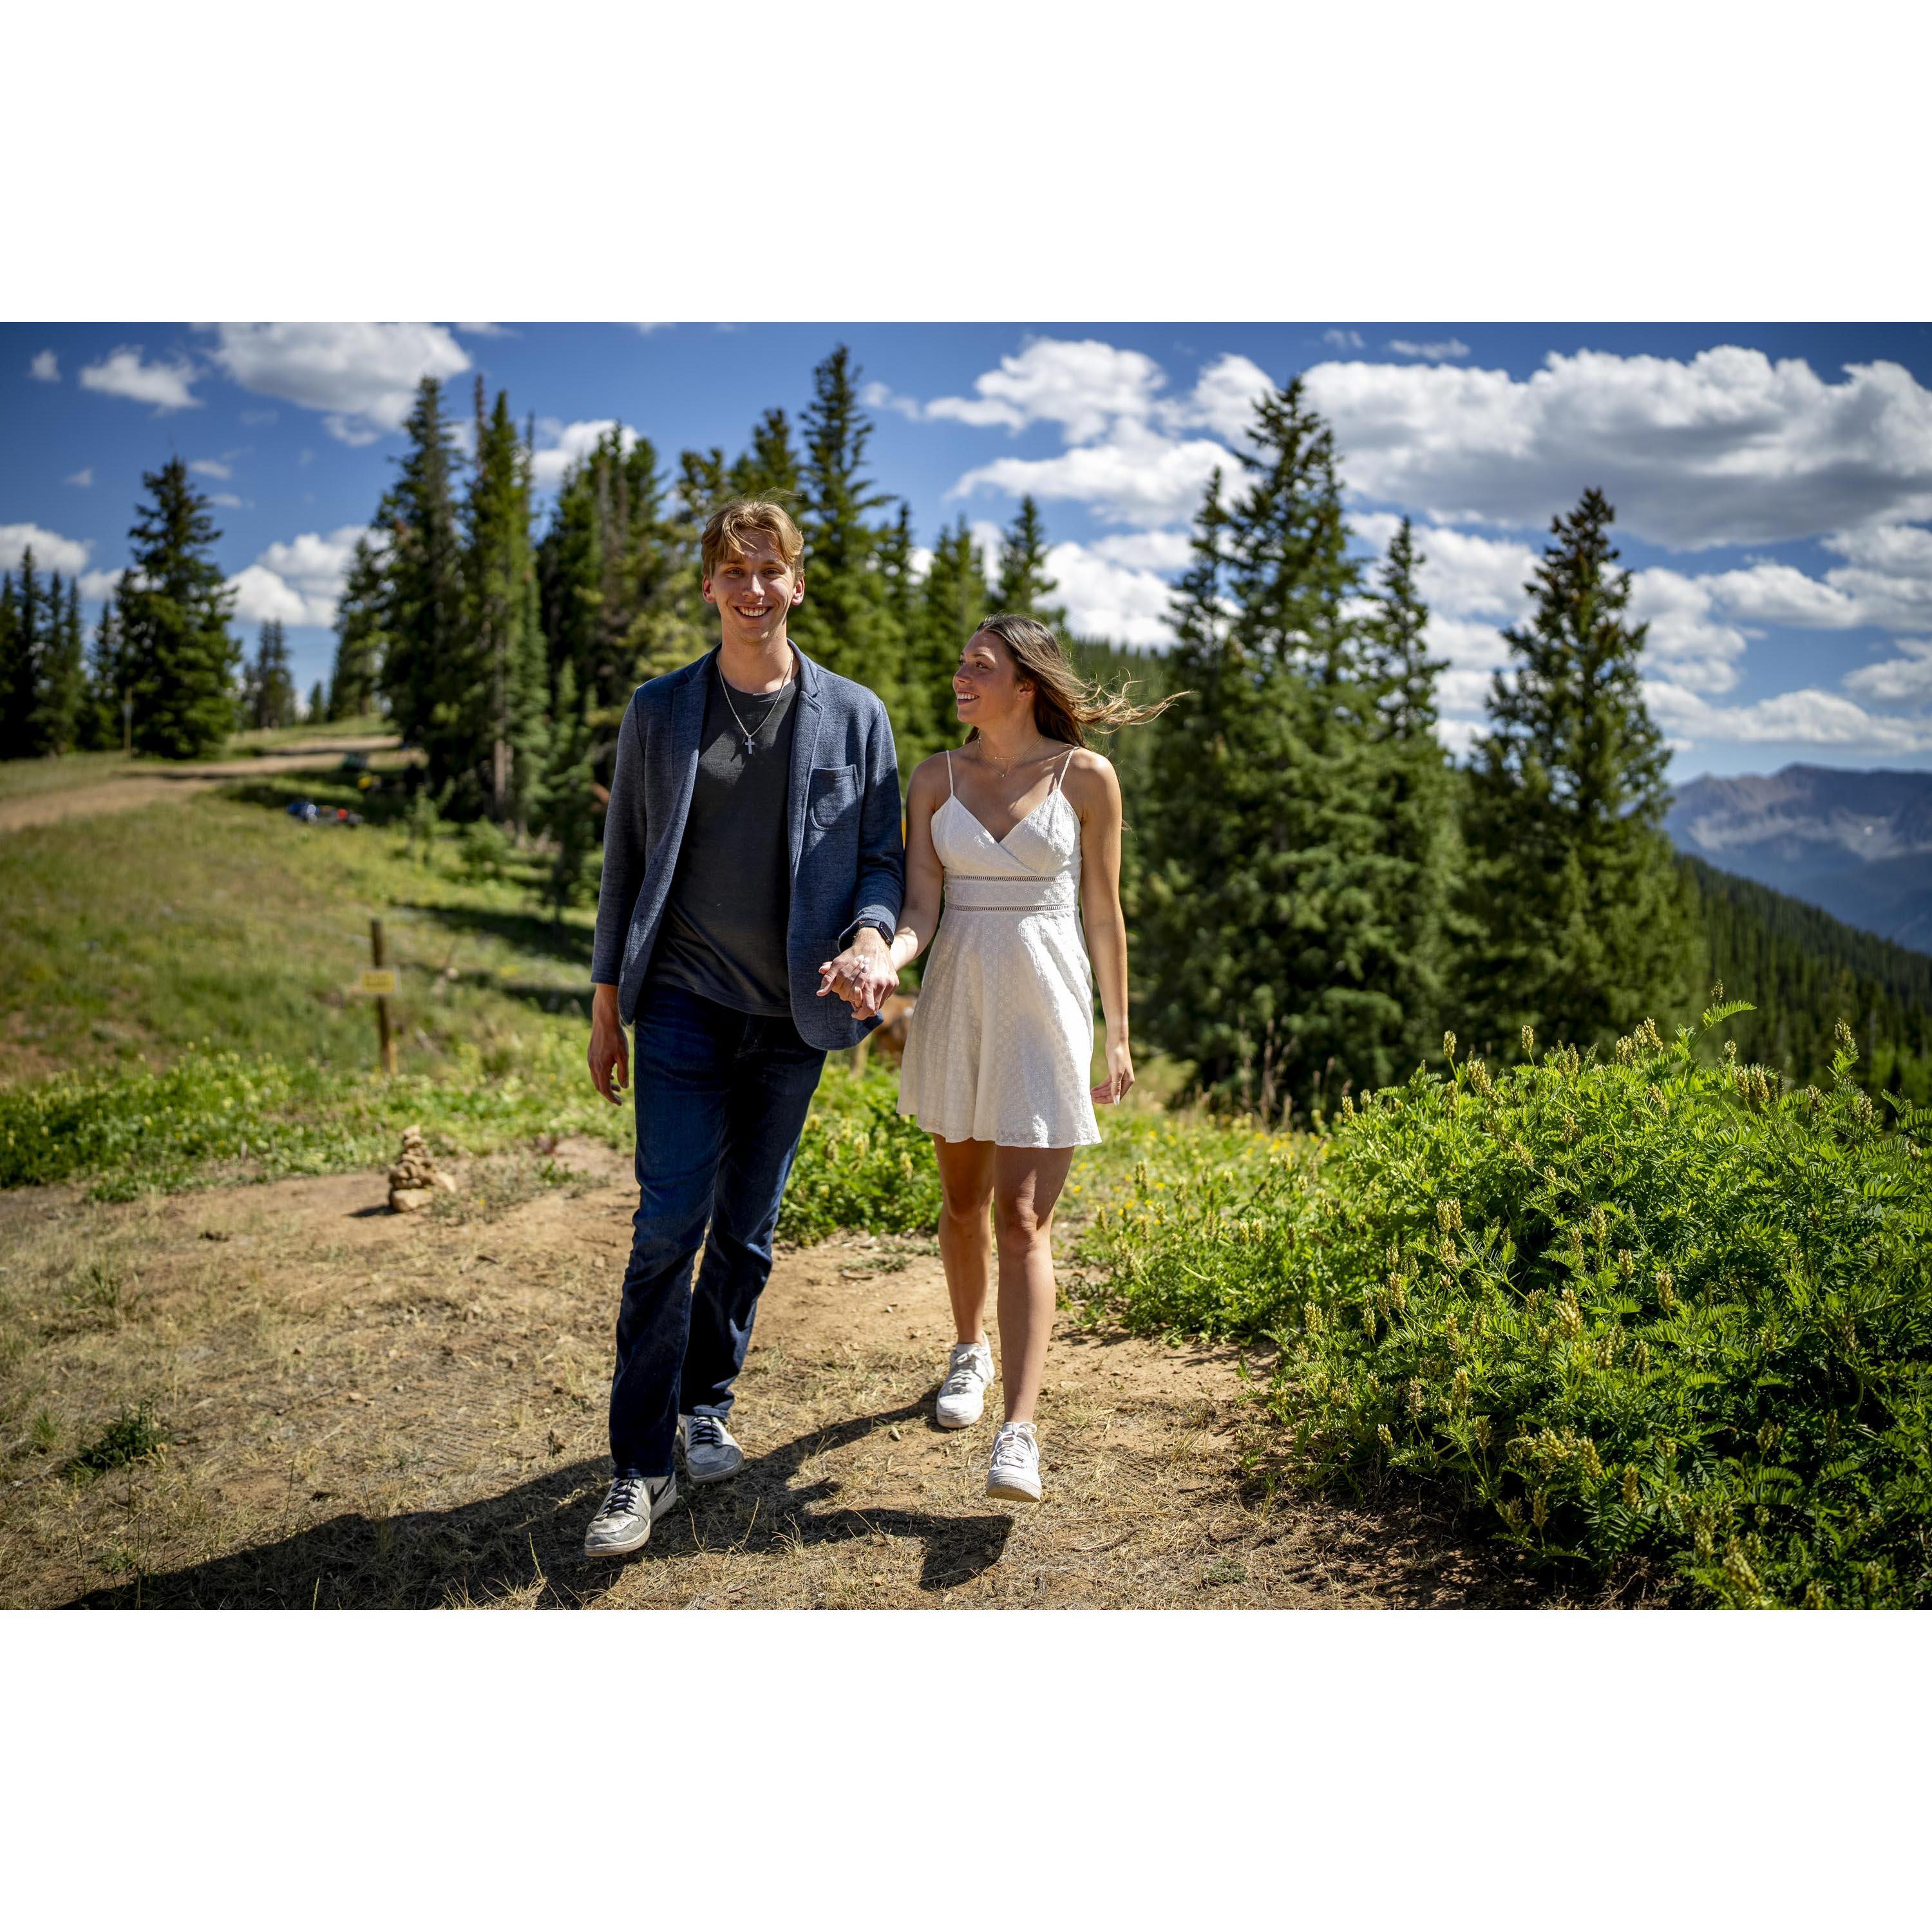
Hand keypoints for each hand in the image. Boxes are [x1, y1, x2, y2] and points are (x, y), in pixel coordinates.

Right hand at [588, 985, 627, 1104]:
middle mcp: (592, 1065)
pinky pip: (594, 1070)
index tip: (619, 1103)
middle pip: (599, 1086)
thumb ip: (624, 1072)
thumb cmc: (616, 1037)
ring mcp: (590, 1059)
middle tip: (619, 1097)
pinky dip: (603, 1076)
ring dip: (606, 1084)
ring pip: (596, 1078)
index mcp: (601, 1068)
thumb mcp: (624, 1056)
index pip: (604, 1089)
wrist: (604, 1020)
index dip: (611, 1098)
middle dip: (608, 1093)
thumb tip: (624, 1087)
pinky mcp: (590, 1054)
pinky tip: (611, 1073)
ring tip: (617, 1086)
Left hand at [817, 930, 897, 1020]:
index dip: (859, 1014)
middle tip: (856, 1009)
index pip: (866, 1009)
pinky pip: (885, 997)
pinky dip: (876, 997)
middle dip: (864, 1011)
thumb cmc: (854, 955)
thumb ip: (829, 979)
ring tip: (862, 997)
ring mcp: (889, 983)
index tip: (853, 1013)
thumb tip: (819, 993)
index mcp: (868, 981)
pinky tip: (870, 990)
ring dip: (870, 1003)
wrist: (874, 943)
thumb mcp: (839, 964)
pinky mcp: (894, 982)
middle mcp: (881, 983)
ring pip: (879, 1004)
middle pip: (873, 1010)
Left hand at [1092, 1034, 1134, 1105]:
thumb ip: (1116, 1088)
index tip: (1094, 1101)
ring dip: (1100, 1092)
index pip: (1116, 1096)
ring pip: (1109, 1088)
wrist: (1116, 1041)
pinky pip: (1107, 1082)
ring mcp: (1119, 1076)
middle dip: (1101, 1096)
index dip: (1105, 1100)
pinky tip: (1094, 1088)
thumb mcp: (1116, 1072)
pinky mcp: (1113, 1071)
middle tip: (1089, 1098)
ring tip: (1089, 1093)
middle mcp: (1125, 1080)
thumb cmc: (1118, 1055)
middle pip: (1112, 1093)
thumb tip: (1116, 1102)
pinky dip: (1101, 1086)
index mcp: (1128, 1082)